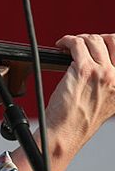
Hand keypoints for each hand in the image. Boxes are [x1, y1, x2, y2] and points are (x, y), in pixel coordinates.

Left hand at [11, 33, 114, 170]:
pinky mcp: (84, 71)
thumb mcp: (107, 101)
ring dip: (78, 39)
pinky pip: (76, 44)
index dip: (110, 42)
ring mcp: (103, 73)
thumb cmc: (80, 120)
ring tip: (68, 46)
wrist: (66, 133)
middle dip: (94, 38)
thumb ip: (109, 82)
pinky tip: (61, 45)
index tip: (99, 44)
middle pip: (111, 40)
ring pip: (92, 40)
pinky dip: (67, 40)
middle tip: (80, 44)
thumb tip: (102, 62)